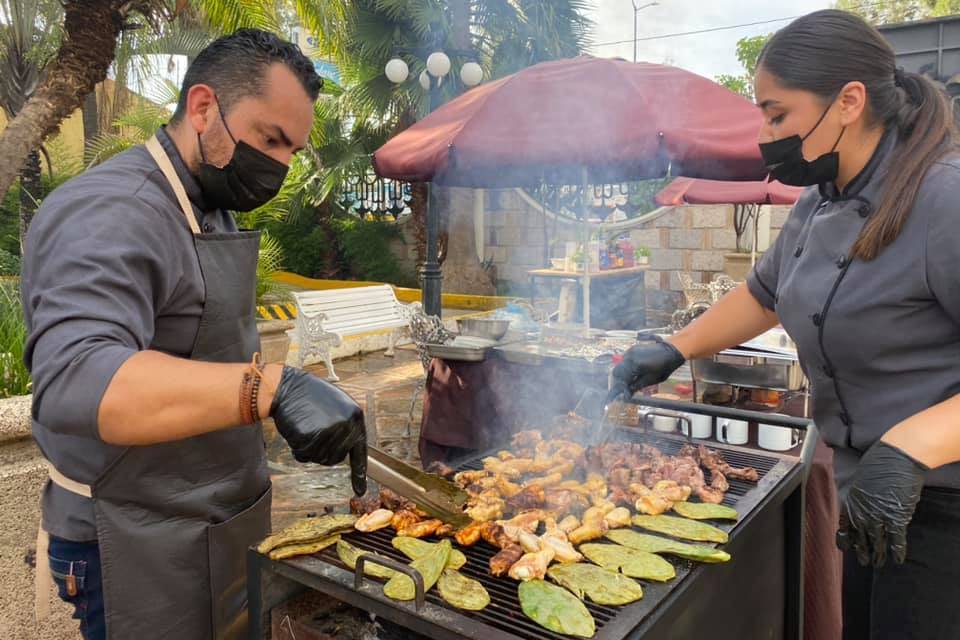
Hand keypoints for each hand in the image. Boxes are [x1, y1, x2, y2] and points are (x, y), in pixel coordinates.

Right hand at [270, 367, 367, 494]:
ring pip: (320, 459)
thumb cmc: (312, 397)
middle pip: (336, 458)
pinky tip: (297, 430)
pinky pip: (304, 456)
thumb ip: (347, 425)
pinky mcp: (310, 436)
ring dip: (310, 450)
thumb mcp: (338, 405)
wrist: (288, 388)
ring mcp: (329, 431)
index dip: (359, 474)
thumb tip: (350, 448)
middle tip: (314, 430)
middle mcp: (346, 425)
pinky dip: (298, 448)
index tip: (360, 492)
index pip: (359, 451)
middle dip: (323, 451)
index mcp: (356, 416)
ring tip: (306, 427)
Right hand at [609, 336, 684, 400]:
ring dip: (623, 374)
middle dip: (619, 381)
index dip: (617, 388)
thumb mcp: (651, 380)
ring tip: (632, 380)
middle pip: (617, 371)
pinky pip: (625, 360)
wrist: (671, 351)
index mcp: (634, 365)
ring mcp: (630, 351)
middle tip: (626, 388)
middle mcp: (629, 357)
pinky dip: (627, 367)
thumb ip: (636, 386)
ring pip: (620, 365)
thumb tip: (626, 394)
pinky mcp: (632, 349)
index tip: (615, 395)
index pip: (620, 378)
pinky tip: (635, 371)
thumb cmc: (664, 367)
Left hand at [836, 441, 926, 566]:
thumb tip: (863, 501)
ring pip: (876, 541)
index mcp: (852, 501)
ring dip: (876, 555)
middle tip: (862, 561)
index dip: (845, 538)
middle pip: (860, 537)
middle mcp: (862, 512)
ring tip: (876, 564)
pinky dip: (897, 550)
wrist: (896, 458)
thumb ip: (860, 494)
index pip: (845, 525)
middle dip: (861, 551)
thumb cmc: (878, 462)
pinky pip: (895, 539)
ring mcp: (879, 517)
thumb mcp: (861, 479)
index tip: (844, 546)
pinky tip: (897, 558)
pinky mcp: (896, 518)